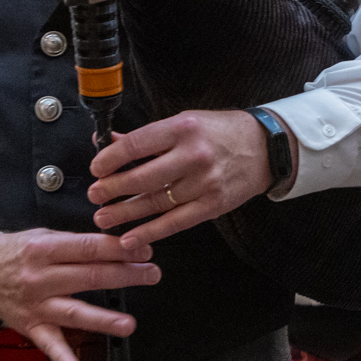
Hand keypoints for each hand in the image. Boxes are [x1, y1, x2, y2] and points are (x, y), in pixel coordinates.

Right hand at [0, 230, 160, 360]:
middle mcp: (40, 277)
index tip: (143, 249)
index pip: (88, 248)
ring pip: (74, 312)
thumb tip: (118, 246)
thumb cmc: (16, 252)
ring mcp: (36, 305)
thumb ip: (76, 243)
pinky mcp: (31, 327)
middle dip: (124, 275)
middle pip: (88, 277)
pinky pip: (49, 344)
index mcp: (45, 249)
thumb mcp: (43, 236)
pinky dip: (62, 358)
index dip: (118, 249)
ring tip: (128, 324)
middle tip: (152, 274)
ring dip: (103, 319)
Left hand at [88, 110, 272, 247]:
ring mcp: (204, 183)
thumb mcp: (185, 122)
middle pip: (143, 177)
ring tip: (104, 217)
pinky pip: (175, 222)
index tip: (96, 168)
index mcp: (183, 129)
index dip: (110, 159)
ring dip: (125, 212)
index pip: (136, 145)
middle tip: (94, 195)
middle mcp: (193, 156)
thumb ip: (148, 136)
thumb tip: (109, 142)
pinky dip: (150, 233)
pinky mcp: (212, 205)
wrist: (265, 148)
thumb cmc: (222, 132)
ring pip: (156, 202)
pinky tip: (130, 238)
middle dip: (112, 188)